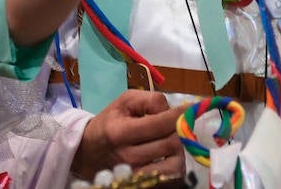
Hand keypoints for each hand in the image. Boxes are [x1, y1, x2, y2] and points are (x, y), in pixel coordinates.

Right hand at [71, 90, 186, 180]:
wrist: (90, 151)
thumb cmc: (110, 123)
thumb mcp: (123, 102)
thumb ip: (148, 100)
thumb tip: (171, 110)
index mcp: (121, 132)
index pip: (160, 123)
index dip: (180, 115)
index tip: (190, 109)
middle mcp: (129, 156)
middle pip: (172, 143)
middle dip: (178, 130)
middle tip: (174, 125)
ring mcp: (136, 174)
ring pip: (176, 163)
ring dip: (179, 150)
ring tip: (170, 141)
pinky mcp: (144, 184)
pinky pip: (172, 177)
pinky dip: (175, 164)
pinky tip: (168, 155)